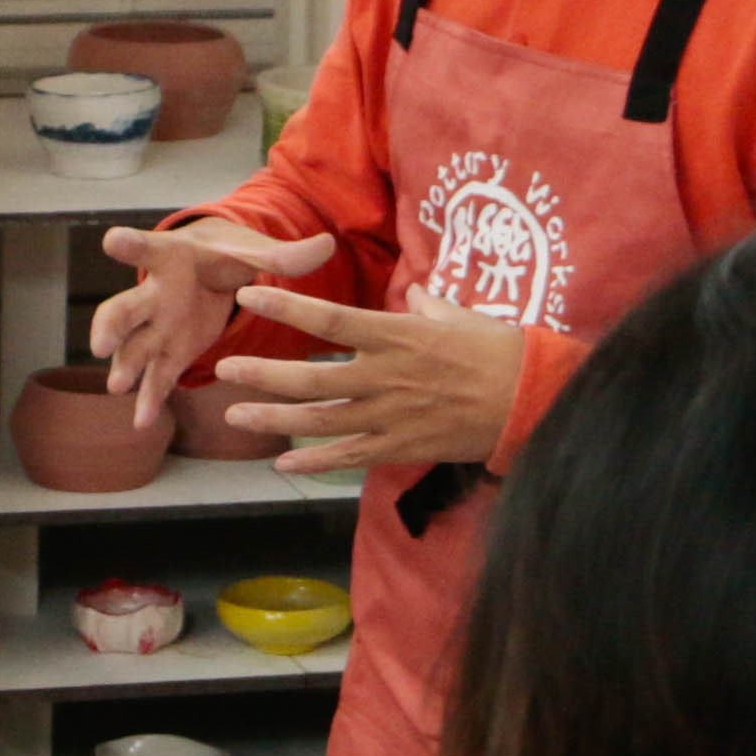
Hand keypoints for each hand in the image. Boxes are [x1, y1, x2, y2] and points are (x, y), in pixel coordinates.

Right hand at [88, 219, 335, 430]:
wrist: (208, 270)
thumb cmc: (226, 256)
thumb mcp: (255, 252)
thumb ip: (286, 255)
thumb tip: (328, 245)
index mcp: (173, 260)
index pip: (148, 249)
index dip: (130, 245)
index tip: (112, 240)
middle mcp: (155, 294)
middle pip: (124, 308)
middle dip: (110, 326)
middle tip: (101, 344)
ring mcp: (157, 327)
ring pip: (132, 348)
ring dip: (125, 367)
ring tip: (118, 388)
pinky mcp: (168, 352)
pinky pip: (154, 378)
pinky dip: (148, 400)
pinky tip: (142, 423)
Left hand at [213, 279, 531, 476]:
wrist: (531, 401)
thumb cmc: (500, 351)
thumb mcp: (459, 316)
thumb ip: (427, 306)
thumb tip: (416, 293)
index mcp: (397, 335)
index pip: (329, 317)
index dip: (286, 306)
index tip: (249, 296)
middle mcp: (385, 375)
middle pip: (312, 376)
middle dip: (264, 373)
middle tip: (225, 369)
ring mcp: (390, 415)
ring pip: (320, 420)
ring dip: (274, 419)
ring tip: (235, 416)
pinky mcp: (401, 447)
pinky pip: (349, 456)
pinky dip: (314, 460)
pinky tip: (282, 461)